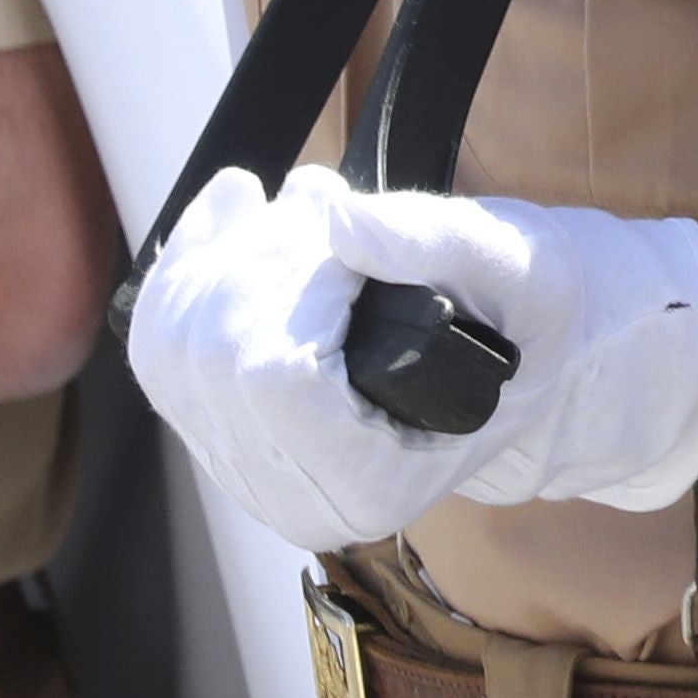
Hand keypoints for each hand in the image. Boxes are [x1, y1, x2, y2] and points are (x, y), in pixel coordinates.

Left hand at [128, 169, 697, 551]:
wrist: (531, 354)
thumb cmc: (539, 320)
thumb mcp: (528, 272)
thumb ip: (436, 243)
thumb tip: (330, 218)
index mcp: (370, 485)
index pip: (277, 374)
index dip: (302, 280)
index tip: (351, 222)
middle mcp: (292, 498)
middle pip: (214, 354)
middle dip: (263, 252)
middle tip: (328, 199)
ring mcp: (246, 471)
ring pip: (174, 343)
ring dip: (226, 251)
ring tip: (298, 207)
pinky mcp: (219, 432)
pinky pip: (158, 344)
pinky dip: (187, 264)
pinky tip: (234, 214)